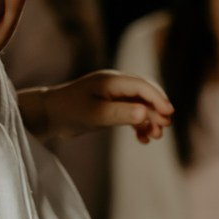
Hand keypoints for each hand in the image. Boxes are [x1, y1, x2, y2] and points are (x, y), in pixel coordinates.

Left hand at [17, 71, 172, 143]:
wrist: (48, 115)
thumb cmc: (69, 111)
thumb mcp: (95, 114)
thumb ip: (120, 114)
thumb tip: (145, 114)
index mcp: (112, 80)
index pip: (142, 86)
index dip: (158, 99)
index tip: (169, 114)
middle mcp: (115, 84)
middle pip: (145, 94)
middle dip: (156, 110)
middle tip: (164, 128)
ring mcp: (113, 95)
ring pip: (140, 105)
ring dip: (149, 119)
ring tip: (155, 136)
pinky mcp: (109, 106)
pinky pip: (131, 113)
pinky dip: (139, 124)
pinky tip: (143, 138)